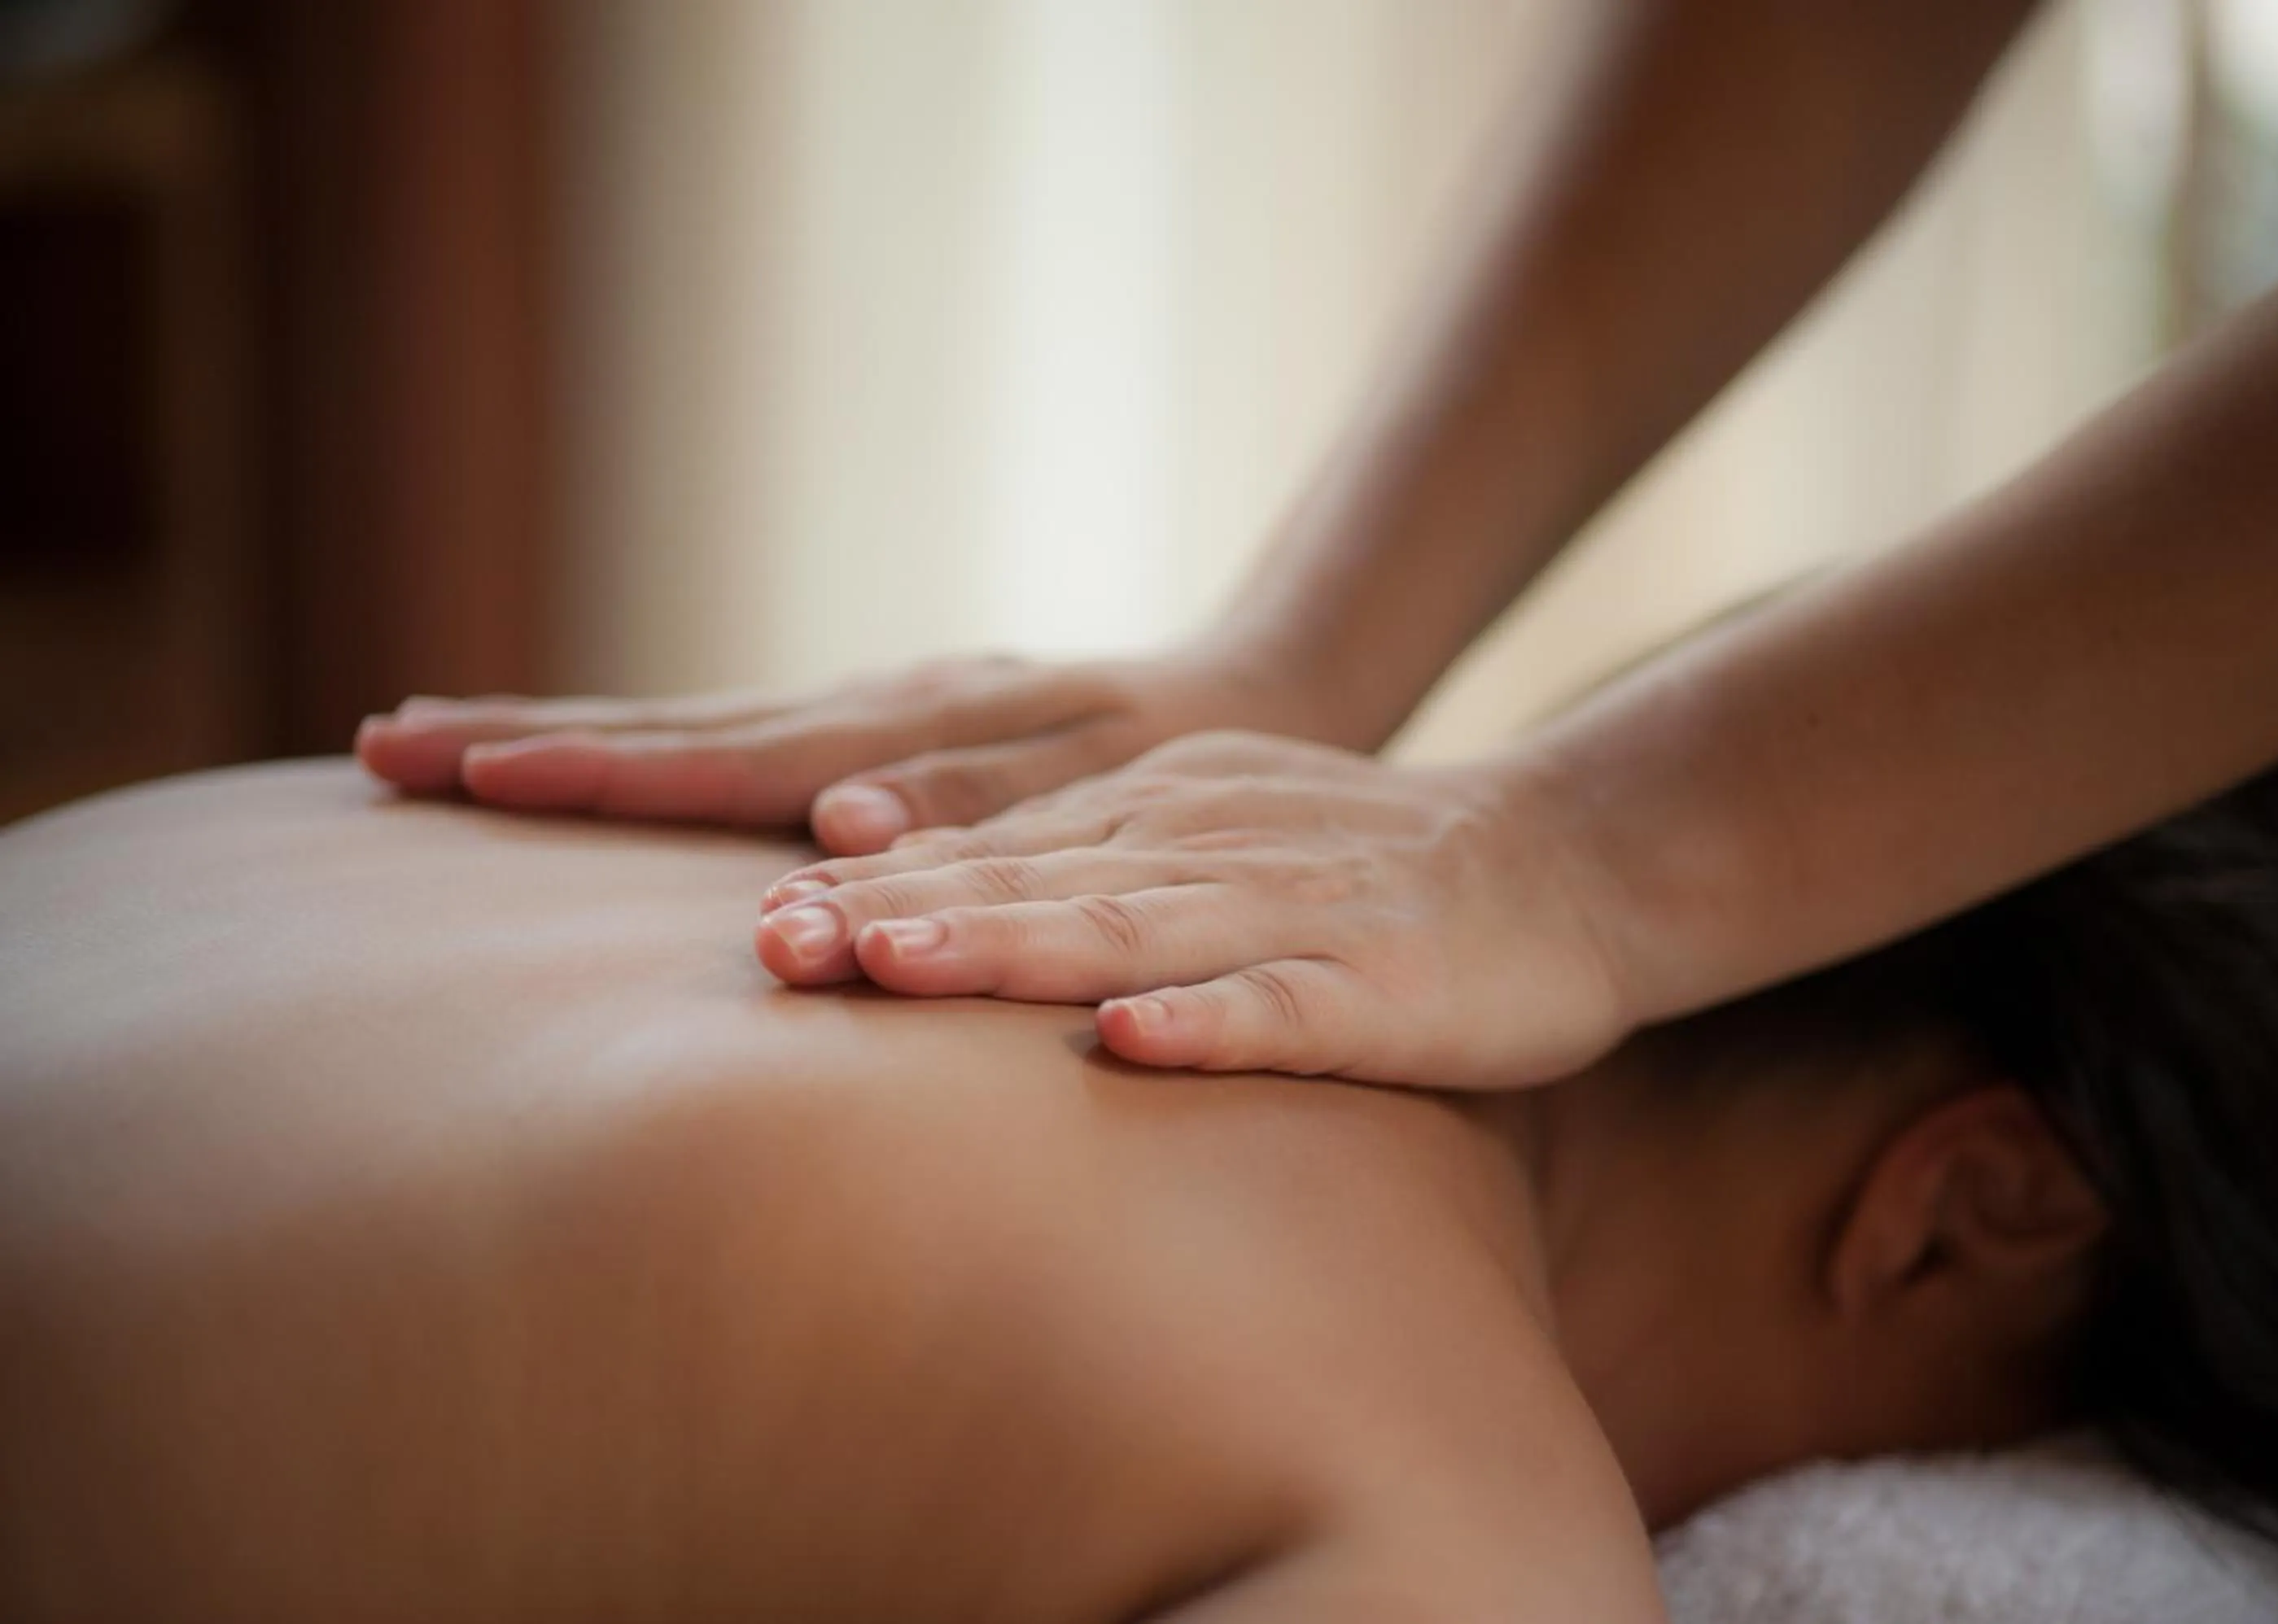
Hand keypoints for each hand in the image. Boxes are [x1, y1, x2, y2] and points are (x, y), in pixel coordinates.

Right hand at [355, 648, 1344, 854]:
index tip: (462, 773)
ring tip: (433, 747)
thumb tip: (833, 820)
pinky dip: (651, 755)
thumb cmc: (1188, 754)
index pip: (717, 760)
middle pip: (671, 731)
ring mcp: (870, 715)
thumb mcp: (1109, 778)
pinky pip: (740, 747)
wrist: (1256, 691)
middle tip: (380, 748)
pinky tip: (589, 768)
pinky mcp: (885, 730)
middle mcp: (870, 712)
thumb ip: (979, 805)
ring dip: (564, 743)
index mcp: (907, 729)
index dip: (588, 776)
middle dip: (527, 745)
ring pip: (692, 730)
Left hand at [752, 732, 1642, 1088]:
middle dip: (894, 917)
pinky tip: (1132, 1043)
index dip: (874, 884)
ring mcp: (1290, 914)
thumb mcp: (1211, 836)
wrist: (1567, 859)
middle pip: (1028, 886)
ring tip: (895, 966)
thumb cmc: (1369, 876)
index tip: (759, 924)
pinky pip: (1281, 1008)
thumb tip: (925, 902)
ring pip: (1129, 931)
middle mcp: (1203, 850)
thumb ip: (1086, 866)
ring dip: (1010, 948)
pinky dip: (1206, 1023)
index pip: (993, 851)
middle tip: (771, 948)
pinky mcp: (1379, 985)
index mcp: (1158, 816)